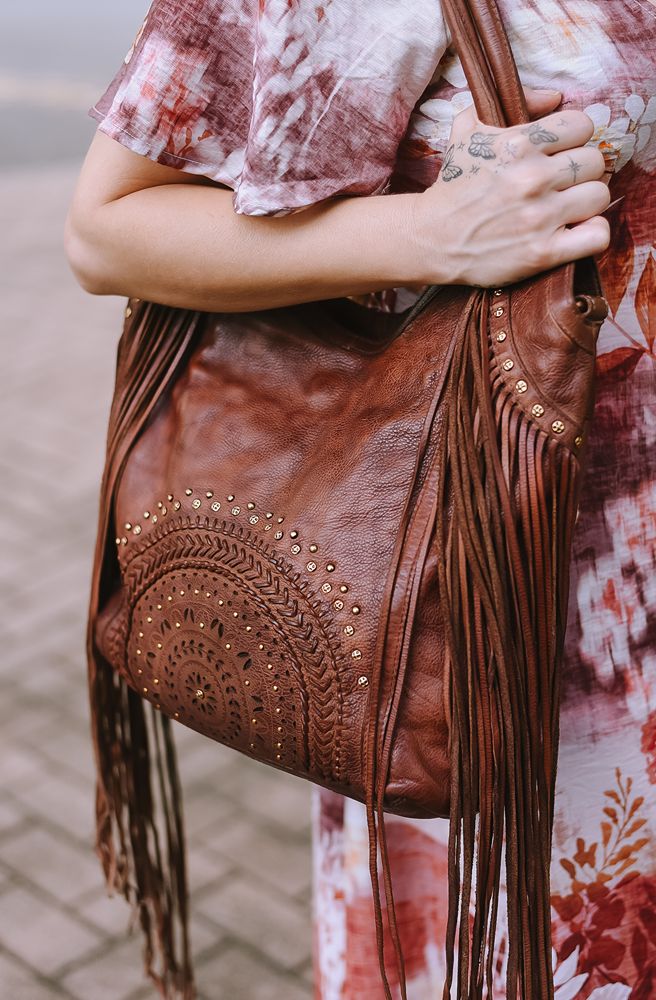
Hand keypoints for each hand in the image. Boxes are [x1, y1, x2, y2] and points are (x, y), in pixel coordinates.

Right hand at [405, 86, 610, 287]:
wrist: (430, 238)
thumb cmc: (452, 186)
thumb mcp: (468, 130)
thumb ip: (513, 103)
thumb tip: (555, 97)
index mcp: (519, 144)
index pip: (582, 125)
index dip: (575, 138)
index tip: (562, 153)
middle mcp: (532, 178)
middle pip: (594, 161)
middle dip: (581, 171)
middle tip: (563, 184)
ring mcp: (540, 217)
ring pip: (600, 195)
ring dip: (587, 202)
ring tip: (568, 208)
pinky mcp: (543, 252)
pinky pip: (597, 235)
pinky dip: (593, 233)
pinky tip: (575, 232)